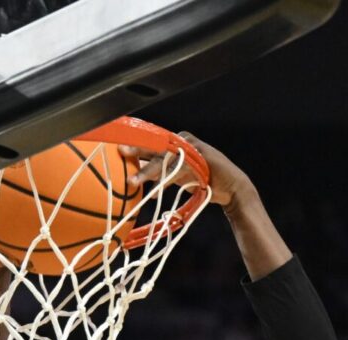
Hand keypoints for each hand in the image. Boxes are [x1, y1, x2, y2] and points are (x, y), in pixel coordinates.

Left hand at [121, 131, 256, 208]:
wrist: (230, 187)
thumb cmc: (202, 180)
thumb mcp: (177, 176)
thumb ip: (160, 173)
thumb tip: (136, 177)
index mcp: (174, 143)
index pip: (151, 141)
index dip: (135, 142)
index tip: (117, 144)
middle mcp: (181, 141)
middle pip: (155, 145)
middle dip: (136, 148)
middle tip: (120, 152)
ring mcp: (191, 148)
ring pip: (165, 158)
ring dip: (148, 171)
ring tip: (133, 182)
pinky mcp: (200, 157)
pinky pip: (178, 168)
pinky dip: (166, 179)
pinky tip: (155, 190)